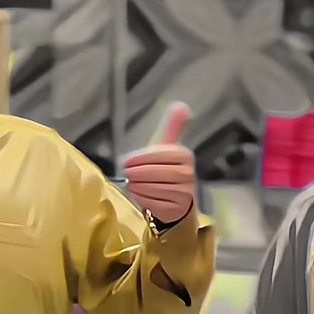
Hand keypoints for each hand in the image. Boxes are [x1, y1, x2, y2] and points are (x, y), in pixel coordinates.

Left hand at [123, 103, 195, 226]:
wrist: (177, 202)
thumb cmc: (166, 171)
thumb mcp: (167, 149)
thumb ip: (171, 128)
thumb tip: (181, 105)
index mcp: (184, 155)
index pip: (160, 154)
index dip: (140, 158)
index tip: (125, 161)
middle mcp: (188, 173)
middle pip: (157, 172)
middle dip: (138, 173)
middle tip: (125, 173)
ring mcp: (185, 193)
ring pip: (155, 188)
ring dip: (138, 186)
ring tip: (130, 184)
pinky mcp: (178, 208)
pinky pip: (157, 203)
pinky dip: (143, 199)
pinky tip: (137, 194)